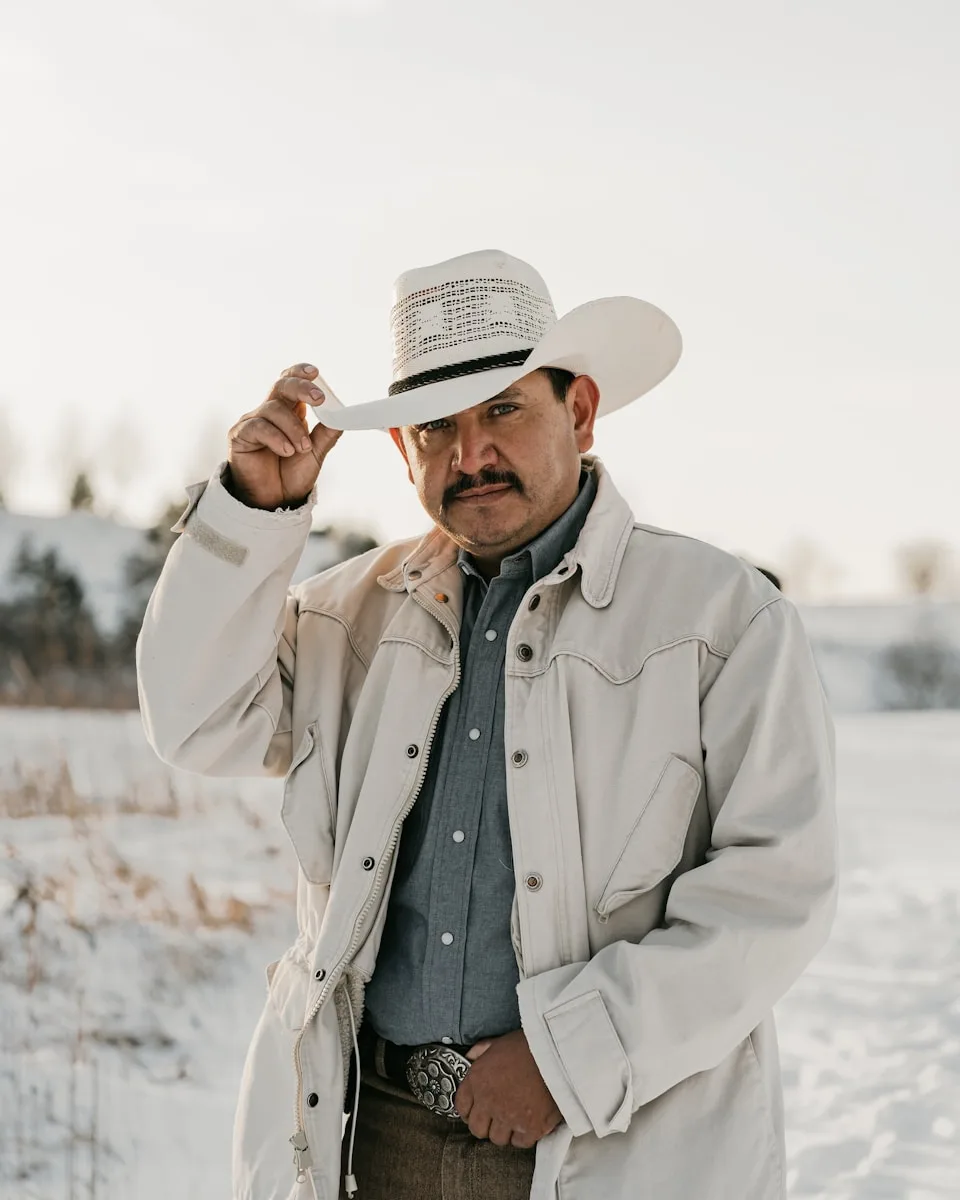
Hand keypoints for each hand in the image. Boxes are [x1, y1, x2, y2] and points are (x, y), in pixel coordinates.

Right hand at [227, 363, 341, 509]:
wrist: (276, 502)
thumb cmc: (292, 475)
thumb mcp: (316, 454)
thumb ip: (327, 434)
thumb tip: (342, 415)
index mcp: (289, 412)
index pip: (291, 382)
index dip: (300, 373)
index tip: (316, 373)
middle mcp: (270, 412)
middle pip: (281, 386)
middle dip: (300, 388)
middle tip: (319, 399)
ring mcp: (253, 422)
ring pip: (273, 409)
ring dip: (293, 428)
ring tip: (302, 448)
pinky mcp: (239, 436)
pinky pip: (257, 427)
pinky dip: (276, 438)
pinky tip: (286, 451)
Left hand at [455, 1029, 562, 1148]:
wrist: (557, 1053)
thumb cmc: (528, 1045)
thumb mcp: (497, 1042)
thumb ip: (480, 1052)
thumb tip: (469, 1057)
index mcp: (477, 1080)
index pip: (462, 1107)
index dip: (469, 1110)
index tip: (477, 1110)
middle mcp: (488, 1102)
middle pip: (477, 1129)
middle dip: (485, 1124)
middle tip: (496, 1118)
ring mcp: (509, 1117)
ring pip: (498, 1138)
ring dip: (504, 1131)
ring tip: (514, 1119)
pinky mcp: (531, 1128)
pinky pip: (520, 1142)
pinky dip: (523, 1135)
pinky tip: (529, 1123)